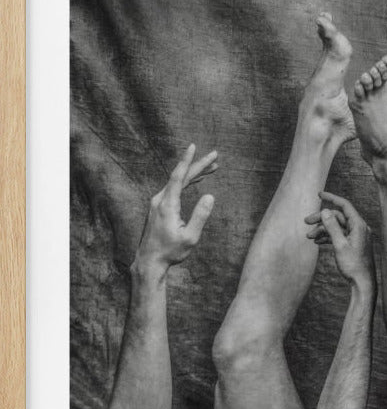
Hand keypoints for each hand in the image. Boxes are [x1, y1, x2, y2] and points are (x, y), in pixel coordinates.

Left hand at [134, 144, 216, 271]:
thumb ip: (200, 215)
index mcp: (167, 204)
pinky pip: (174, 189)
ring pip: (178, 182)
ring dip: (195, 173)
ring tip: (213, 167)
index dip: (187, 161)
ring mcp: (158, 203)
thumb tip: (210, 196)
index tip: (194, 147)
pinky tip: (197, 180)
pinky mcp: (159, 207)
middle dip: (198, 165)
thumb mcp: (190, 237)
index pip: (178, 176)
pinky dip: (187, 182)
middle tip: (215, 156)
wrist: (149, 261)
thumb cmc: (170, 251)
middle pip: (180, 176)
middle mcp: (160, 200)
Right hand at [305, 192, 372, 283]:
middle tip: (305, 222)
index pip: (344, 205)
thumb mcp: (339, 245)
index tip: (319, 194)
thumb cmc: (353, 265)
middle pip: (337, 217)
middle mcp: (359, 228)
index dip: (331, 198)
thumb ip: (332, 227)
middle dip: (321, 219)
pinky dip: (328, 236)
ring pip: (337, 227)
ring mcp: (356, 236)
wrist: (362, 282)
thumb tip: (325, 211)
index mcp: (358, 225)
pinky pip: (339, 235)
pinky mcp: (353, 243)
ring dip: (322, 230)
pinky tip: (317, 242)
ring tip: (309, 237)